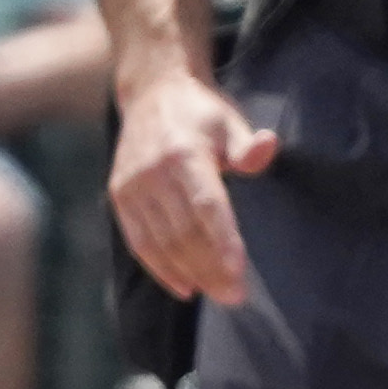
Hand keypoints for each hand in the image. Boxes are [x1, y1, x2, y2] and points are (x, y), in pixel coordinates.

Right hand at [107, 61, 278, 306]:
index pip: (206, 206)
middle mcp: (153, 172)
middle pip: (184, 232)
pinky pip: (139, 242)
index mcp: (184, 152)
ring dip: (189, 273)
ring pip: (161, 243)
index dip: (222, 242)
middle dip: (210, 269)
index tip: (239, 273)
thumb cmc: (201, 112)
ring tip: (216, 294)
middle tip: (235, 296)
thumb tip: (268, 146)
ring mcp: (132, 186)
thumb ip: (248, 145)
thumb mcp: (230, 121)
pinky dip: (160, 269)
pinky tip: (184, 287)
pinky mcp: (119, 196)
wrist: (151, 92)